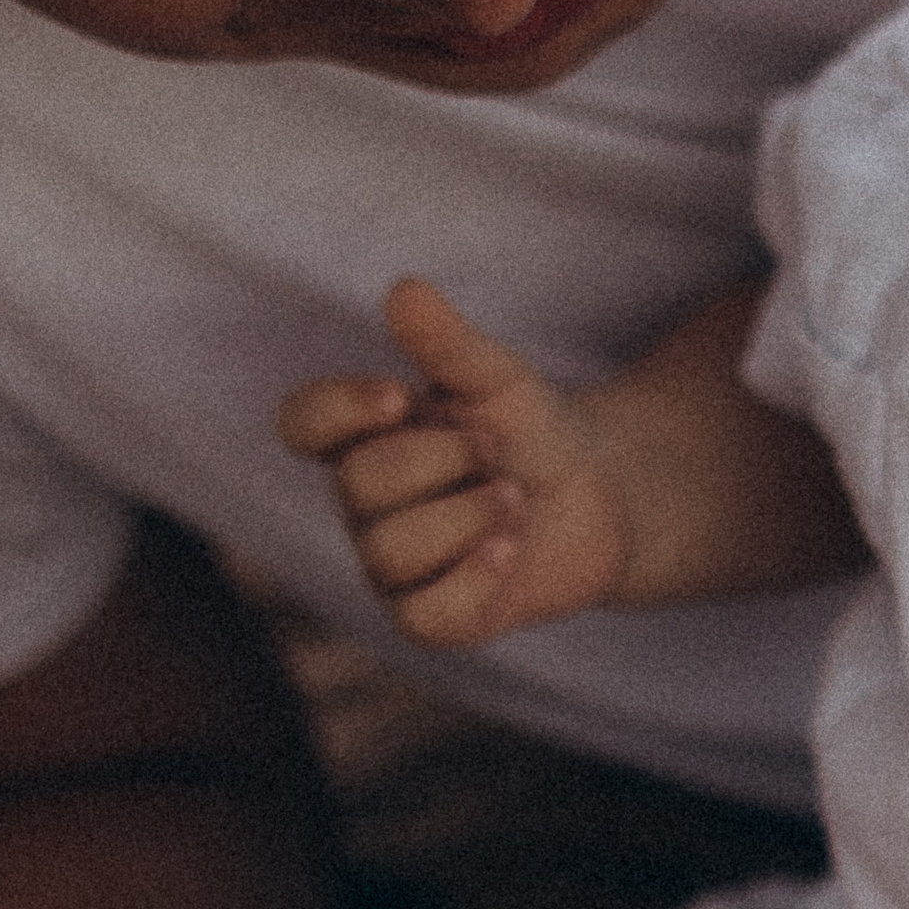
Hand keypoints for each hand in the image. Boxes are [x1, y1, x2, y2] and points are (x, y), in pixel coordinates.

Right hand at [278, 276, 627, 643]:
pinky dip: (472, 579)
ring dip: (465, 516)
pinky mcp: (437, 616)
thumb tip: (405, 290)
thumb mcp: (500, 379)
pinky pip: (423, 617)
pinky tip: (509, 550)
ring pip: (389, 554)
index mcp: (366, 438)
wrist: (604, 493)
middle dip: (439, 460)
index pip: (303, 425)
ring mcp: (396, 567)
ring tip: (513, 499)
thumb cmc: (531, 431)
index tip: (399, 396)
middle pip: (358, 488)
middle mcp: (367, 506)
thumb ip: (449, 344)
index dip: (337, 411)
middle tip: (494, 449)